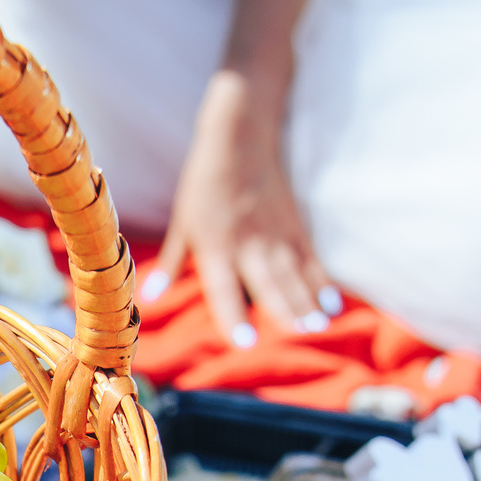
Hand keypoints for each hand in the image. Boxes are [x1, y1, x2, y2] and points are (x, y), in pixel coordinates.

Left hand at [148, 68, 337, 340]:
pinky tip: (332, 306)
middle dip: (285, 309)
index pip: (224, 287)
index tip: (246, 341)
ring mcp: (275, 235)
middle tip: (301, 336)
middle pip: (269, 282)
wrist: (239, 138)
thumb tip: (148, 299)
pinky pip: (311, 260)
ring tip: (319, 329)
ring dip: (308, 302)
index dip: (234, 315)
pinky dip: (322, 283)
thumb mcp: (181, 224)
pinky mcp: (294, 227)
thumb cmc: (204, 185)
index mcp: (215, 247)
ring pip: (294, 274)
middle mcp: (248, 244)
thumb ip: (170, 264)